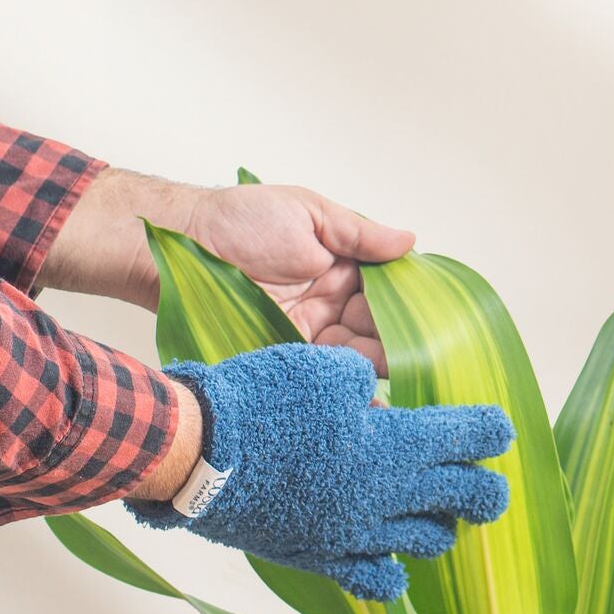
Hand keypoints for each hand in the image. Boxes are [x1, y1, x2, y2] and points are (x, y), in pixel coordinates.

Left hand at [42, 170, 410, 372]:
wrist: (182, 248)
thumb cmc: (238, 220)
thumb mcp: (308, 212)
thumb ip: (359, 233)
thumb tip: (409, 241)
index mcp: (340, 269)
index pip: (386, 295)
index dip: (407, 309)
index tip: (431, 323)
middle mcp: (330, 307)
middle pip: (378, 332)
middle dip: (399, 343)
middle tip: (419, 355)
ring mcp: (310, 337)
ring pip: (358, 359)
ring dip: (380, 367)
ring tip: (404, 375)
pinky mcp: (288, 360)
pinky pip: (325, 378)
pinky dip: (350, 389)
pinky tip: (375, 401)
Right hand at [126, 344, 512, 600]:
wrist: (202, 457)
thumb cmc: (262, 403)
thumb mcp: (320, 369)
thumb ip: (361, 384)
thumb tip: (373, 401)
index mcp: (395, 443)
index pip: (463, 438)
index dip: (487, 431)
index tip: (500, 429)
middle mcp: (388, 495)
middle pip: (462, 498)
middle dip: (484, 492)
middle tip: (491, 491)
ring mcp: (359, 533)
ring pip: (427, 541)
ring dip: (439, 527)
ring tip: (437, 517)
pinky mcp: (325, 557)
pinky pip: (376, 580)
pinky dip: (391, 574)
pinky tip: (393, 565)